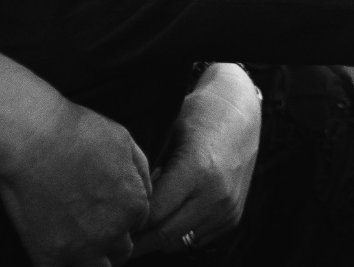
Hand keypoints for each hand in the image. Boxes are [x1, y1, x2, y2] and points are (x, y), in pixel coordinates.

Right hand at [0, 99, 150, 266]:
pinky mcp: (50, 256)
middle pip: (121, 250)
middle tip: (90, 225)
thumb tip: (146, 190)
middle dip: (110, 240)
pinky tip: (54, 249)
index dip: (122, 216)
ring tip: (75, 243)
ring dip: (92, 259)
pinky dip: (62, 264)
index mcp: (134, 205)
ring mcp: (81, 247)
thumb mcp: (124, 141)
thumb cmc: (77, 133)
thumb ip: (140, 171)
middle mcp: (113, 231)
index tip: (105, 209)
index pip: (137, 223)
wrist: (33, 139)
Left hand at [131, 63, 261, 256]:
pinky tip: (169, 218)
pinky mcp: (233, 216)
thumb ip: (151, 176)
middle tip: (116, 239)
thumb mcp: (169, 139)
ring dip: (158, 238)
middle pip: (164, 235)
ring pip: (179, 242)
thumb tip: (127, 208)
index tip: (111, 223)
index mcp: (196, 170)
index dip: (128, 221)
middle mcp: (215, 194)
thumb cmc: (200, 116)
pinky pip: (197, 239)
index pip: (152, 213)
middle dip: (137, 240)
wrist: (242, 111)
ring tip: (141, 228)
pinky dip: (180, 234)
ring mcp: (227, 208)